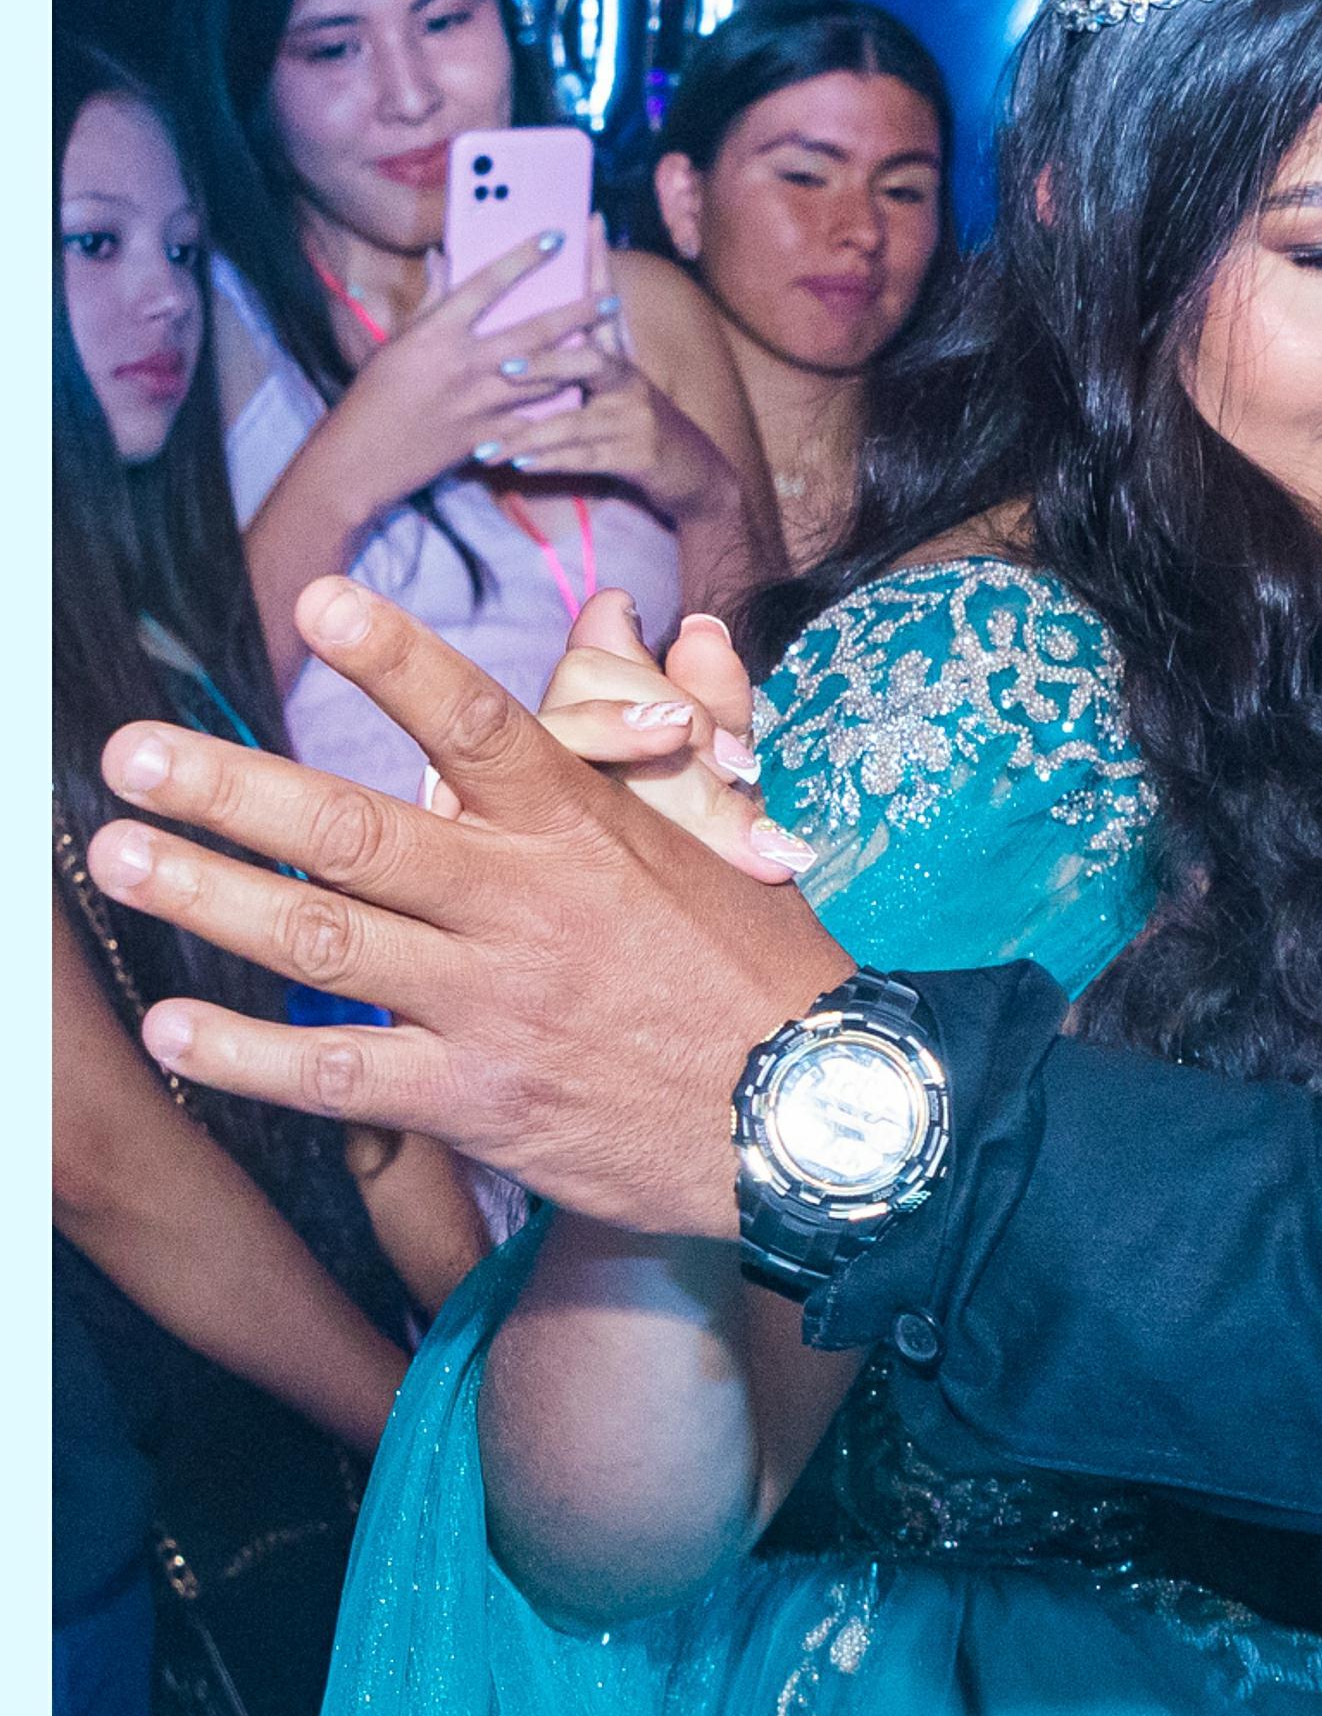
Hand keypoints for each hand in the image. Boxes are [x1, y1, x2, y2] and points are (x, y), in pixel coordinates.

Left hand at [84, 579, 852, 1236]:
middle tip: (130, 755)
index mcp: (584, 825)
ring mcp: (493, 1005)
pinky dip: (249, 1055)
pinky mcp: (479, 1101)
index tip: (315, 601)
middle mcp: (524, 904)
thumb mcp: (735, 826)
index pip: (479, 721)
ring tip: (115, 860)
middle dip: (229, 790)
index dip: (396, 659)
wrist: (813, 1114)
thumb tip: (675, 620)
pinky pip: (341, 1077)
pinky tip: (174, 1028)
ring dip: (207, 898)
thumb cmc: (766, 963)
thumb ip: (689, 716)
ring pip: (324, 943)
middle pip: (354, 832)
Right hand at [311, 228, 609, 531]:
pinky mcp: (489, 438)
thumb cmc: (372, 395)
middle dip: (578, 314)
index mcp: (437, 332)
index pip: (488, 284)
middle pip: (534, 332)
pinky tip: (586, 399)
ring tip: (611, 345)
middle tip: (611, 297)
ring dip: (580, 360)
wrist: (360, 460)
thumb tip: (443, 257)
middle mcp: (465, 364)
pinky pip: (535, 422)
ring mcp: (480, 404)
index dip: (524, 258)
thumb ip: (430, 300)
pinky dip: (560, 411)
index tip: (556, 236)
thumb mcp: (397, 341)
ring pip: (546, 377)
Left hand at [487, 224, 742, 529]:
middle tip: (502, 363)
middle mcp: (631, 380)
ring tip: (487, 442)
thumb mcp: (617, 386)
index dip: (599, 262)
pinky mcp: (639, 456)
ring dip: (529, 434)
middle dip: (545, 362)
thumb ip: (580, 354)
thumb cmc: (637, 426)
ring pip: (576, 422)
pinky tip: (519, 466)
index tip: (586, 221)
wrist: (693, 473)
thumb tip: (555, 317)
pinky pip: (585, 459)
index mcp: (620, 357)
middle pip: (590, 361)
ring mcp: (636, 419)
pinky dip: (550, 464)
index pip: (606, 302)